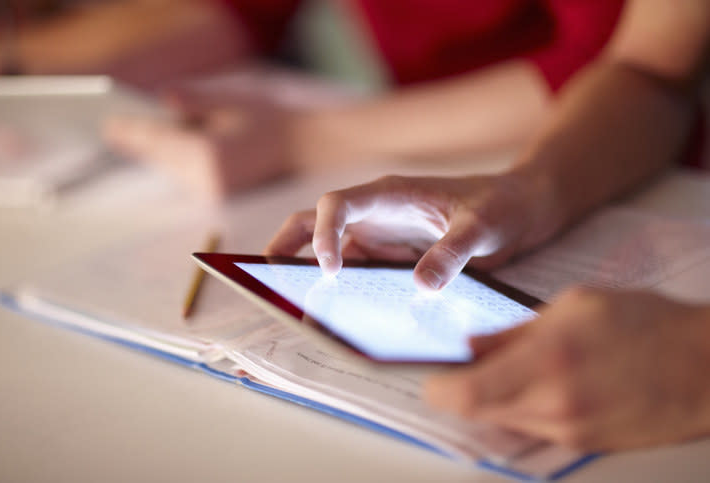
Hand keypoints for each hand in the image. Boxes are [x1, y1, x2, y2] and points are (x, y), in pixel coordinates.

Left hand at [103, 84, 295, 198]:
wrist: (299, 146)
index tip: (109, 126)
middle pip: (161, 158)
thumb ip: (194, 102)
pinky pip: (185, 176)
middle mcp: (207, 177)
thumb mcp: (230, 101)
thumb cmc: (267, 119)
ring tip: (130, 137)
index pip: (159, 141)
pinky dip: (173, 162)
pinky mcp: (218, 195)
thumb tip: (162, 100)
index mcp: (209, 153)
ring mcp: (213, 191)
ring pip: (171, 169)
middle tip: (112, 130)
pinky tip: (162, 149)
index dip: (132, 132)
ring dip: (156, 153)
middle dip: (140, 143)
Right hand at [266, 173, 556, 289]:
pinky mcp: (389, 257)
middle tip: (265, 276)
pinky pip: (356, 271)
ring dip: (308, 270)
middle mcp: (375, 213)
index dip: (322, 234)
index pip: (337, 204)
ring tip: (292, 302)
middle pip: (314, 221)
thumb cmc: (500, 204)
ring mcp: (380, 235)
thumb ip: (454, 252)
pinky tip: (338, 313)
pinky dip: (340, 289)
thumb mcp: (483, 226)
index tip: (330, 270)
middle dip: (286, 244)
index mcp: (390, 193)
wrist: (519, 208)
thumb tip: (421, 286)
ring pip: (329, 248)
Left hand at [425, 287, 709, 449]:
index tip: (434, 377)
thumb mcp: (573, 306)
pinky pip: (533, 432)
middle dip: (463, 394)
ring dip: (494, 401)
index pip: (465, 395)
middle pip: (478, 415)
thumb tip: (472, 346)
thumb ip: (514, 330)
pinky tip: (542, 385)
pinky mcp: (584, 445)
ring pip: (504, 424)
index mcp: (547, 362)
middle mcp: (554, 406)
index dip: (437, 390)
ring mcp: (570, 432)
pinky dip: (523, 411)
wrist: (705, 367)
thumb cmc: (646, 325)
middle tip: (466, 369)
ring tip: (513, 370)